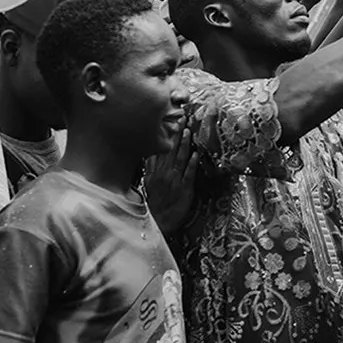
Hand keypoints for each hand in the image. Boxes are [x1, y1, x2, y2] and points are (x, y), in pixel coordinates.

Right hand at [144, 120, 198, 237]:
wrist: (158, 223)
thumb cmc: (154, 205)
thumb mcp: (148, 184)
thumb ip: (150, 168)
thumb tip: (151, 153)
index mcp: (154, 172)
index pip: (160, 149)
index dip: (166, 134)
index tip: (171, 120)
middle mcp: (163, 174)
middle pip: (170, 150)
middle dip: (176, 134)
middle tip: (182, 118)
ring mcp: (174, 181)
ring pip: (179, 159)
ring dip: (183, 144)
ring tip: (188, 130)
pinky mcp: (184, 190)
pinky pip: (188, 175)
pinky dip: (192, 164)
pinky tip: (195, 153)